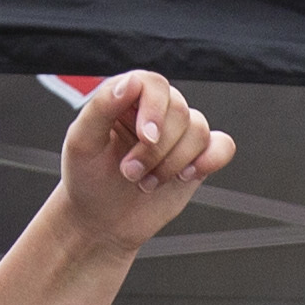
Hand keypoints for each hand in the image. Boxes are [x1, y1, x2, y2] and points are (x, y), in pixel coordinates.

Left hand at [51, 70, 229, 263]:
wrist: (101, 222)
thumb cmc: (87, 180)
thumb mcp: (82, 141)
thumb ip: (102, 106)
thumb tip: (131, 82)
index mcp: (127, 99)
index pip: (153, 84)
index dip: (154, 108)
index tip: (145, 137)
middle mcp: (156, 112)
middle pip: (178, 111)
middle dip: (156, 149)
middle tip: (130, 172)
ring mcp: (178, 135)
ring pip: (198, 130)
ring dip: (173, 162)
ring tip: (147, 182)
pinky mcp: (197, 159)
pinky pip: (222, 146)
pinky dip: (210, 160)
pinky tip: (185, 176)